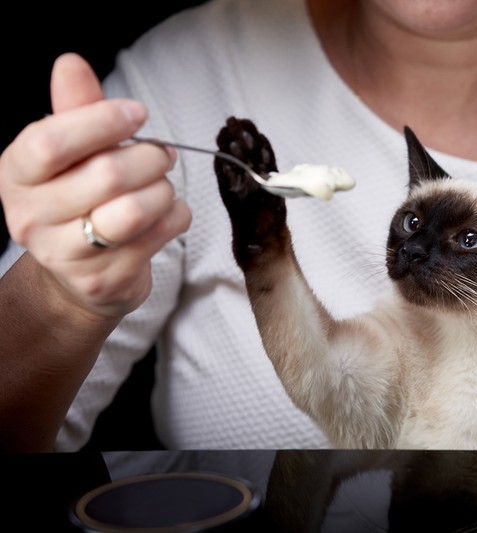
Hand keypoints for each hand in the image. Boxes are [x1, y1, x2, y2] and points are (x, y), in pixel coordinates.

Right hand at [0, 53, 190, 318]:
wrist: (81, 275)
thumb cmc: (81, 199)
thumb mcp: (72, 152)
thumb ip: (75, 108)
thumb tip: (70, 62)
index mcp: (18, 174)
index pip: (49, 141)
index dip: (100, 121)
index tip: (136, 113)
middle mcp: (31, 216)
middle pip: (106, 175)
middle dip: (149, 158)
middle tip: (163, 155)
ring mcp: (65, 254)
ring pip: (134, 210)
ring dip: (163, 191)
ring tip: (162, 186)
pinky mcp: (103, 280)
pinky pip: (160, 235)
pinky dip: (176, 216)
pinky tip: (166, 214)